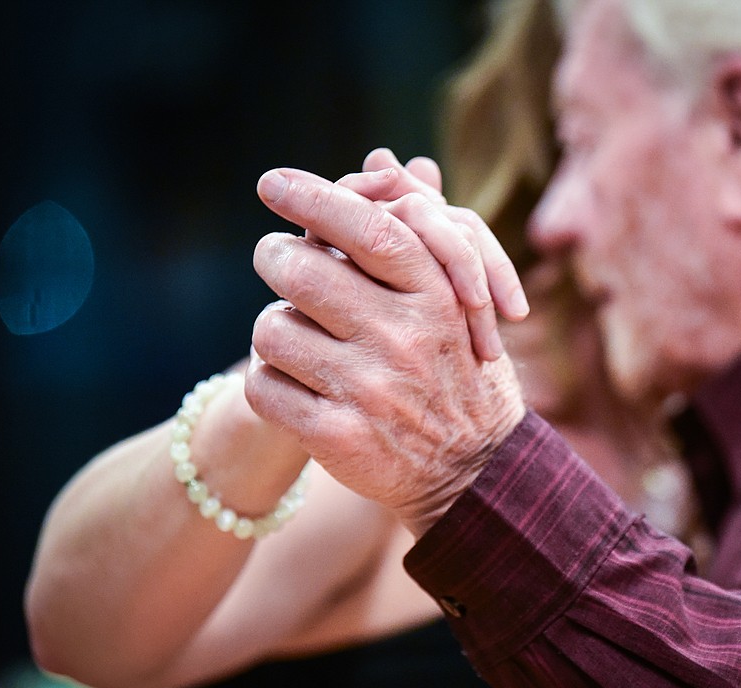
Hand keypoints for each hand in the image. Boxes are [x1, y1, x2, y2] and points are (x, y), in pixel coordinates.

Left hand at [246, 167, 526, 534]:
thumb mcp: (460, 301)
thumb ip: (420, 230)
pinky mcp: (338, 437)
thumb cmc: (460, 371)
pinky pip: (263, 386)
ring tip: (299, 338)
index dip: (314, 198)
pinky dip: (268, 380)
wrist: (477, 473)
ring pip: (272, 328)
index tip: (273, 182)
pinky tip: (294, 383)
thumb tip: (381, 161)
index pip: (369, 229)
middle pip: (301, 270)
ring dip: (275, 328)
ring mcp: (370, 390)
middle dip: (277, 259)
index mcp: (438, 297)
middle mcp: (405, 338)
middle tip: (280, 263)